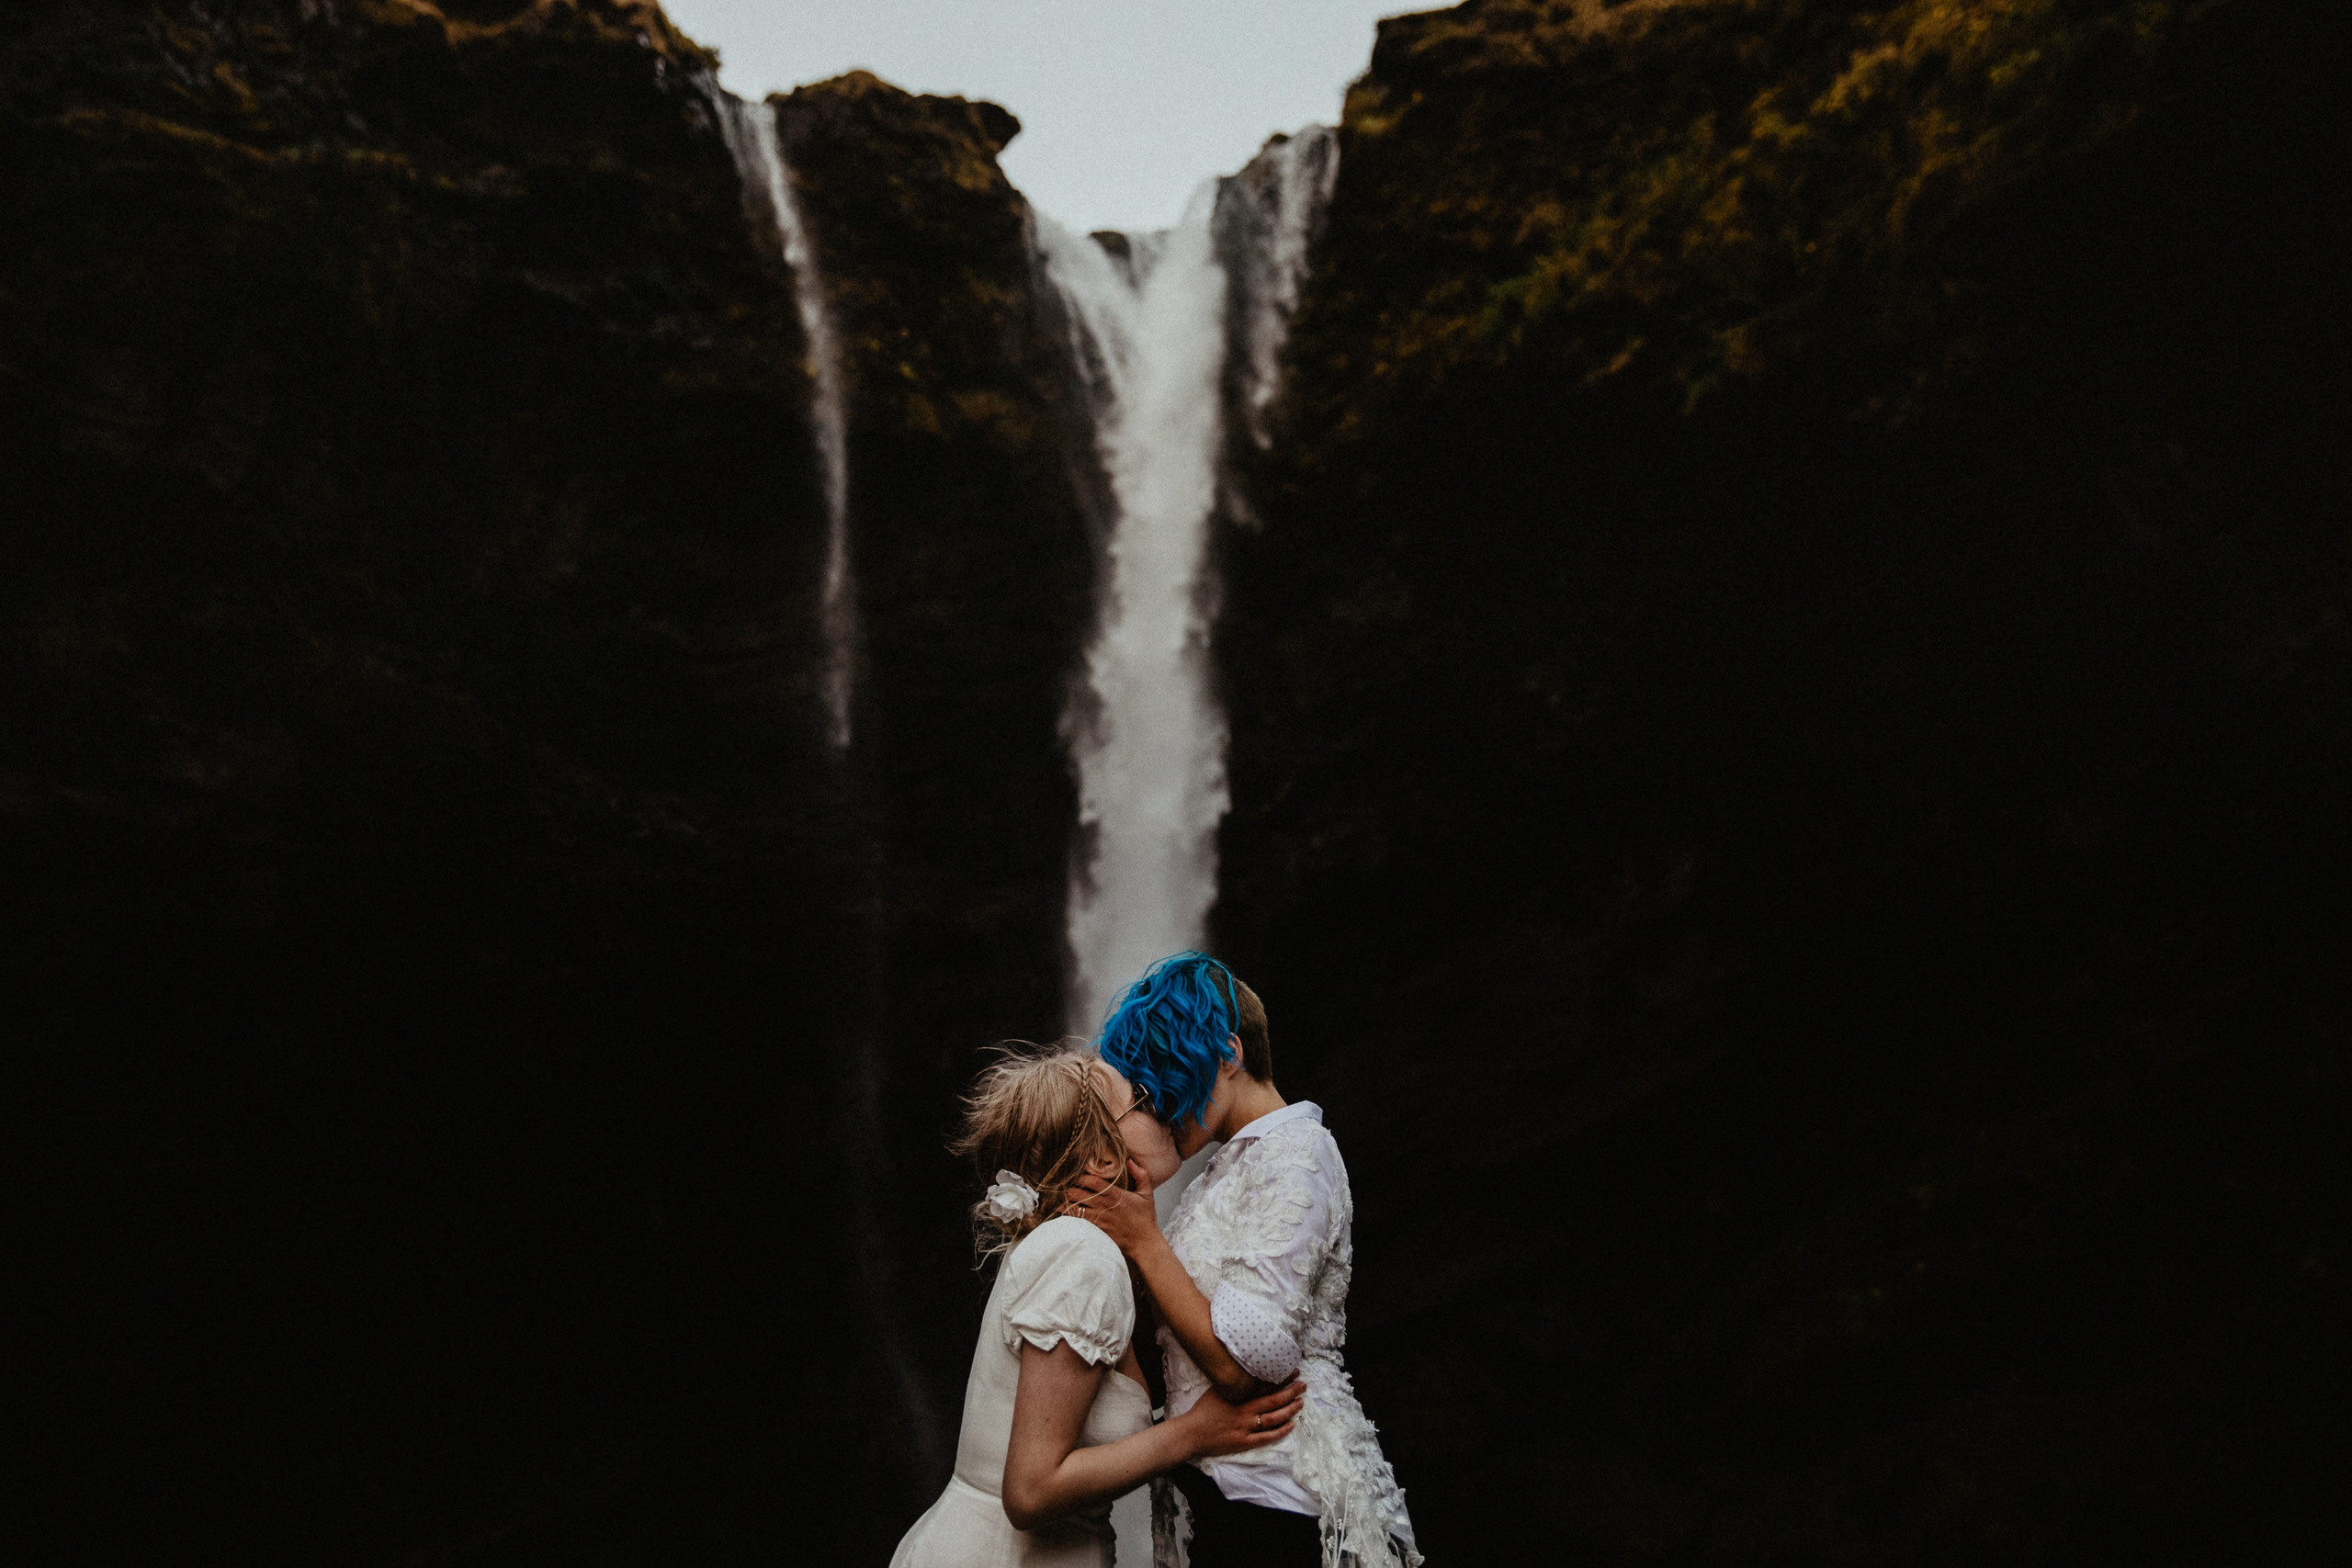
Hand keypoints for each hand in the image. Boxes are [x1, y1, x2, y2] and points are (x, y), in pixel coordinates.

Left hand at [1064, 1160, 1160, 1258]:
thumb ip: (1141, 1175)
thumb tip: (1131, 1161)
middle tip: (1065, 1186)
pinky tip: (1064, 1213)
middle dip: (1069, 1188)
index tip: (1078, 1175)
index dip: (1082, 1176)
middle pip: (1078, 1193)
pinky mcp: (1096, 1232)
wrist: (1144, 1243)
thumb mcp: (1147, 1194)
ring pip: (1074, 1209)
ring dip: (1065, 1203)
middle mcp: (1104, 1206)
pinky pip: (1077, 1223)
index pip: (1092, 1181)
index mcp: (1115, 1195)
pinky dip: (1069, 1217)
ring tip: (1060, 1199)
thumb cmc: (1145, 1218)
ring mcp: (1098, 1220)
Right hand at [1178, 1380, 1305, 1458]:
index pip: (1264, 1385)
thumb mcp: (1217, 1390)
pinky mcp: (1244, 1442)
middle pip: (1273, 1400)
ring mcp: (1245, 1427)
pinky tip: (1291, 1425)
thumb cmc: (1203, 1410)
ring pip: (1273, 1418)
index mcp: (1238, 1396)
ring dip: (1290, 1410)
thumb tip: (1248, 1374)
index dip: (1281, 1379)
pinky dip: (1280, 1431)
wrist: (1191, 1433)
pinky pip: (1266, 1437)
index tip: (1293, 1372)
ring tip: (1301, 1403)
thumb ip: (1234, 1384)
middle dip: (1291, 1392)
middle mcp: (1244, 1410)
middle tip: (1303, 1385)